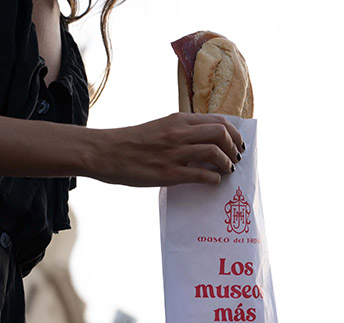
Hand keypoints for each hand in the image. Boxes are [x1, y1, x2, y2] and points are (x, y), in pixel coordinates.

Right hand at [89, 112, 245, 186]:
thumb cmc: (133, 142)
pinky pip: (201, 175)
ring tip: (228, 169)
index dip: (234, 132)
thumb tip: (207, 139)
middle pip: (221, 133)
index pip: (218, 120)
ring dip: (228, 163)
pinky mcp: (168, 173)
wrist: (105, 152)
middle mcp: (179, 133)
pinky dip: (214, 178)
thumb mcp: (161, 126)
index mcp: (178, 120)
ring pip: (215, 152)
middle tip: (237, 157)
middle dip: (235, 146)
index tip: (238, 142)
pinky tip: (214, 181)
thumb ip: (183, 130)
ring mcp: (174, 153)